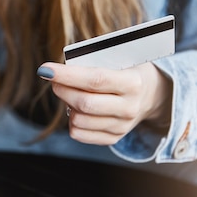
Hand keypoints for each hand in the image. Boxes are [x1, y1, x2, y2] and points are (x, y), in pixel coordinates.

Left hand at [37, 62, 171, 144]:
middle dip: (62, 90)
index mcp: (133, 83)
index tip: (45, 69)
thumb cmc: (127, 70)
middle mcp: (129, 107)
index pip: (95, 80)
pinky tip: (77, 109)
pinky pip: (79, 134)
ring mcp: (122, 126)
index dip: (67, 75)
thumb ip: (93, 61)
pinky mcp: (113, 138)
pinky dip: (71, 121)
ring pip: (78, 120)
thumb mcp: (119, 58)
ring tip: (70, 93)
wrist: (150, 94)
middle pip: (84, 103)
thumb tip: (61, 68)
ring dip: (66, 105)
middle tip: (53, 80)